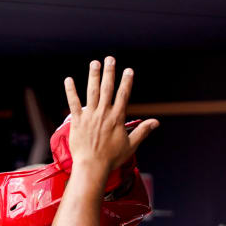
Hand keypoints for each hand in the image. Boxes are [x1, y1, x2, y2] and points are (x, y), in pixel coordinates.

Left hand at [62, 57, 158, 172]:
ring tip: (95, 63)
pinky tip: (68, 80)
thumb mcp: (131, 145)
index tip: (128, 70)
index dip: (126, 82)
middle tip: (110, 59)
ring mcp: (89, 116)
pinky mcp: (77, 121)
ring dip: (93, 76)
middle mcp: (103, 113)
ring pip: (92, 92)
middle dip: (110, 72)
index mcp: (117, 118)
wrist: (92, 167)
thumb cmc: (111, 158)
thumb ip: (143, 131)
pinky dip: (71, 91)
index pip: (123, 95)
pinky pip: (73, 103)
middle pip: (107, 88)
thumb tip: (156, 122)